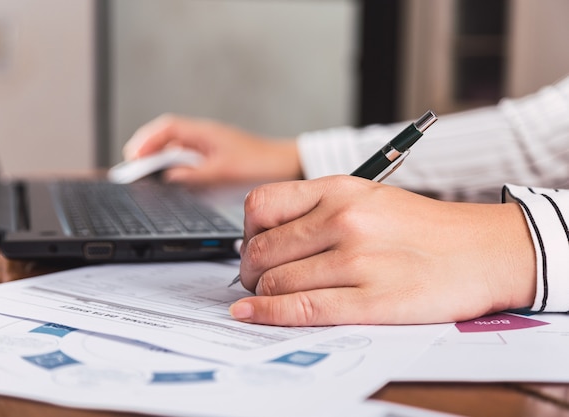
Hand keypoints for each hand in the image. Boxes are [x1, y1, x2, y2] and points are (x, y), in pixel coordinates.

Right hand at [123, 114, 301, 184]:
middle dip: (146, 148)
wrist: (284, 165)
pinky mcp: (214, 155)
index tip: (133, 156)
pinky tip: (170, 177)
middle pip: (166, 135)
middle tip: (131, 166)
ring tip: (144, 172)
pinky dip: (174, 165)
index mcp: (204, 132)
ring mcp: (209, 145)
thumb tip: (169, 178)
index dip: (146, 141)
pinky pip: (187, 156)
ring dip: (159, 157)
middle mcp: (204, 135)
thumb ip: (194, 175)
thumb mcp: (223, 172)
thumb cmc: (259, 164)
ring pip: (176, 146)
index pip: (166, 128)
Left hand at [229, 175, 536, 325]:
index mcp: (340, 190)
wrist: (483, 250)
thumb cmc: (425, 227)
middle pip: (262, 250)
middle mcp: (344, 220)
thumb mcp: (368, 198)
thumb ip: (319, 212)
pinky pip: (301, 309)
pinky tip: (252, 314)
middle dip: (251, 270)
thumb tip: (268, 239)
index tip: (253, 246)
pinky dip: (268, 314)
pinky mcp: (371, 300)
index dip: (246, 231)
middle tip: (257, 279)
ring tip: (270, 296)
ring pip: (276, 282)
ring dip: (263, 294)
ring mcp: (357, 261)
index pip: (262, 206)